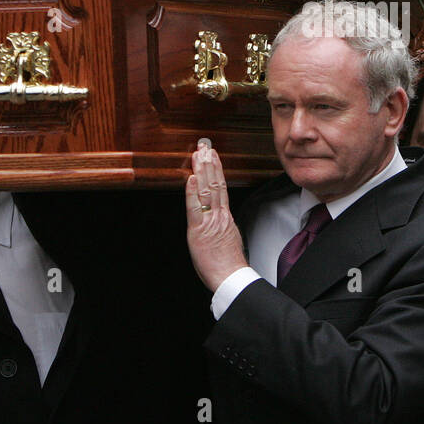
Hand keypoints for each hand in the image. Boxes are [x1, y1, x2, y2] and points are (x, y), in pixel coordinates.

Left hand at [185, 139, 248, 291]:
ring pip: (207, 191)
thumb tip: (220, 221)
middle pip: (215, 184)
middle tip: (205, 147)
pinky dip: (193, 192)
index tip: (213, 156)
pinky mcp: (199, 230)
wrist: (231, 277)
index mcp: (225, 217)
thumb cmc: (228, 264)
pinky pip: (195, 208)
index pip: (221, 188)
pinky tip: (192, 178)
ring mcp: (210, 221)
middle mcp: (218, 215)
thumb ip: (223, 227)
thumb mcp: (228, 240)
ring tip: (199, 154)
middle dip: (209, 164)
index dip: (216, 170)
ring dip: (202, 171)